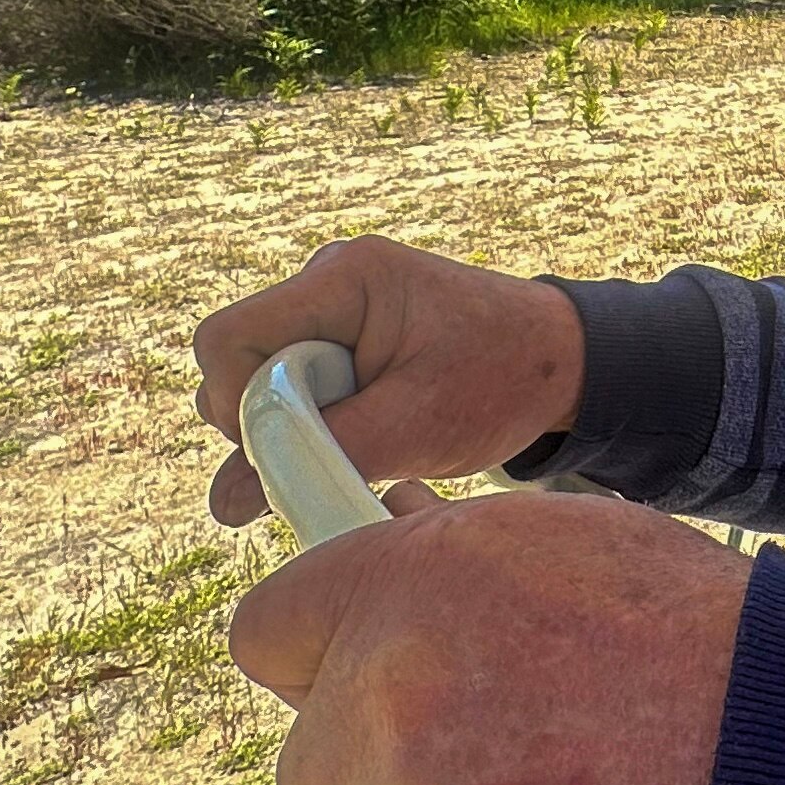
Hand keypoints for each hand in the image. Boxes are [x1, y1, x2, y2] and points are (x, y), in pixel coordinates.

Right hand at [191, 236, 585, 527]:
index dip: (238, 403)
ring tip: (369, 434)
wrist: (561, 363)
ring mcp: (331, 305)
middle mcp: (328, 280)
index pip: (228, 339)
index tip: (293, 445)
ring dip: (296, 424)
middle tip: (345, 444)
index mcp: (345, 279)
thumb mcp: (412, 430)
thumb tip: (223, 505)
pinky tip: (364, 433)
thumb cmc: (499, 384)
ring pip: (259, 377)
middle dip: (270, 419)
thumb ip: (316, 459)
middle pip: (236, 361)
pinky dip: (314, 420)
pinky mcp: (341, 336)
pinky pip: (291, 383)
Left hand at [230, 485, 753, 784]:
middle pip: (311, 771)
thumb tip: (380, 545)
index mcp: (405, 587)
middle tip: (500, 773)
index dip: (319, 667)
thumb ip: (450, 561)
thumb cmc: (709, 648)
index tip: (355, 691)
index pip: (269, 635)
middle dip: (383, 780)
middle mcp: (385, 698)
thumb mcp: (576, 547)